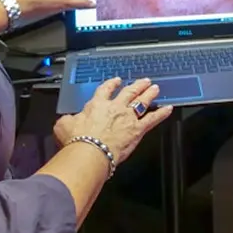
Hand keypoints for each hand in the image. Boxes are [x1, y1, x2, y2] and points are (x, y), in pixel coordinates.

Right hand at [53, 77, 172, 165]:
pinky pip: (153, 119)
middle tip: (144, 81)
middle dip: (137, 86)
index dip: (112, 84)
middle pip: (129, 92)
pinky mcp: (137, 130)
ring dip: (149, 94)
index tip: (116, 81)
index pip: (105, 90)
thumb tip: (67, 120)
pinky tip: (168, 109)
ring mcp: (128, 118)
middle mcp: (115, 108)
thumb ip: (67, 120)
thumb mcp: (63, 126)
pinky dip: (162, 113)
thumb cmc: (77, 140)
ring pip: (142, 102)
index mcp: (97, 104)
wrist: (90, 152)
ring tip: (155, 89)